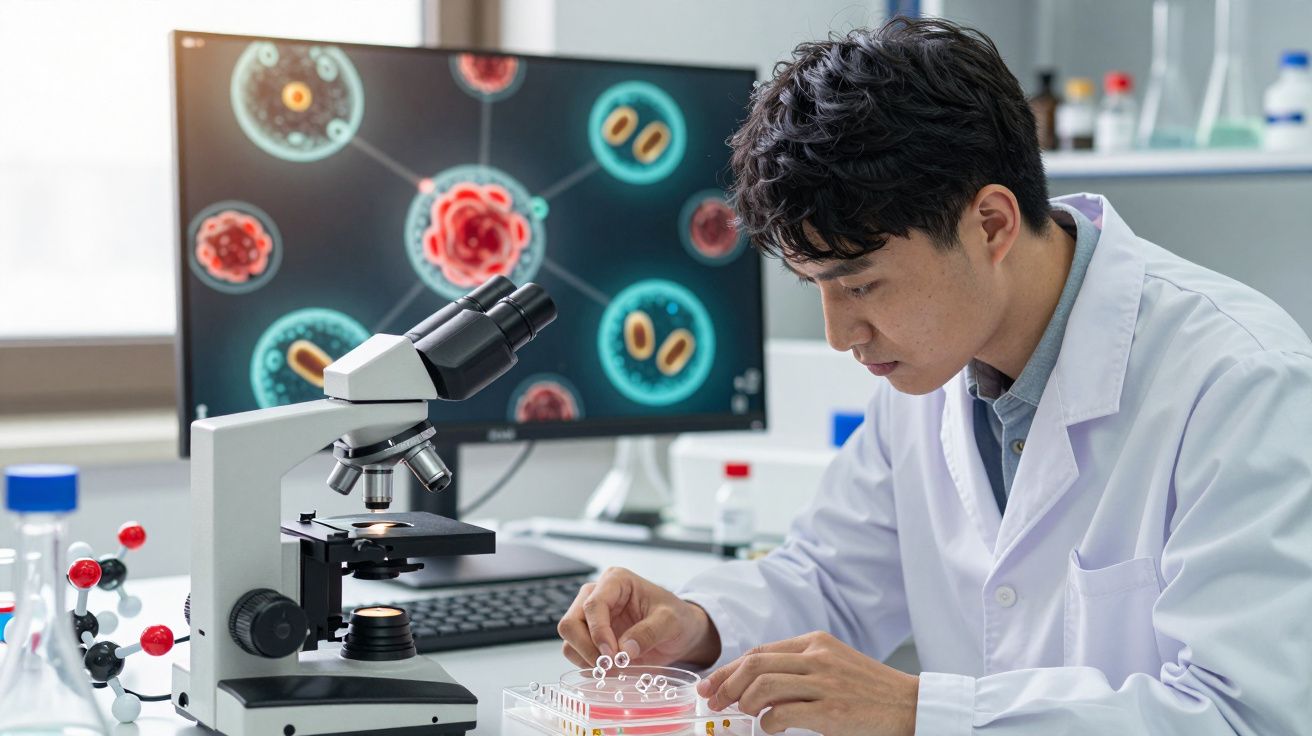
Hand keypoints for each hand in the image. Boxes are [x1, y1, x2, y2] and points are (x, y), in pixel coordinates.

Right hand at [557, 566, 720, 668]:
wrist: (681, 632)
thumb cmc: (677, 618)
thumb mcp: (671, 622)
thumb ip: (649, 632)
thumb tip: (624, 650)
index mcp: (616, 581)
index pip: (593, 605)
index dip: (598, 632)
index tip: (612, 655)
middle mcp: (597, 595)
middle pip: (571, 622)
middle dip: (587, 648)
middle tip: (609, 666)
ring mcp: (590, 617)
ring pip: (569, 640)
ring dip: (587, 659)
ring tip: (614, 669)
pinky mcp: (590, 637)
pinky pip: (576, 653)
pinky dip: (589, 665)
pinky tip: (611, 669)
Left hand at [697, 631, 918, 735]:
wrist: (909, 705)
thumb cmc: (868, 689)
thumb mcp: (832, 665)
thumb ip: (797, 668)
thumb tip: (752, 684)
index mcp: (815, 642)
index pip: (759, 651)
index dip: (729, 669)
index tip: (711, 685)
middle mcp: (818, 657)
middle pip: (755, 664)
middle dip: (726, 684)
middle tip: (714, 703)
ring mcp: (825, 683)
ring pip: (763, 685)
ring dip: (744, 703)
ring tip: (744, 716)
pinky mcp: (831, 711)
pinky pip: (783, 713)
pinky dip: (767, 722)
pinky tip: (770, 728)